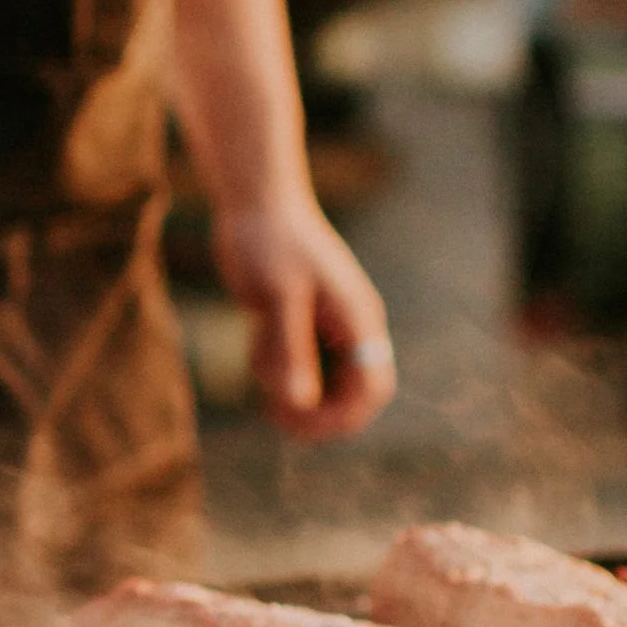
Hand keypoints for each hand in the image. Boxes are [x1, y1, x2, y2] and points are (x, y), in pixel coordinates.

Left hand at [212, 197, 395, 440]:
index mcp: (357, 319)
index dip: (343, 417)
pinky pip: (292, 365)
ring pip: (314, 383)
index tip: (301, 424)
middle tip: (272, 413)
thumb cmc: (270, 241)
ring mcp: (327, 326)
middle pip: (348, 394)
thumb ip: (291, 349)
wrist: (254, 202)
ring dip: (284, 382)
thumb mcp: (278, 296)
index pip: (371, 388)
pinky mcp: (300, 324)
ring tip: (258, 346)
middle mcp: (350, 326)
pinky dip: (271, 364)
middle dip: (312, 412)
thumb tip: (300, 403)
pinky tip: (255, 332)